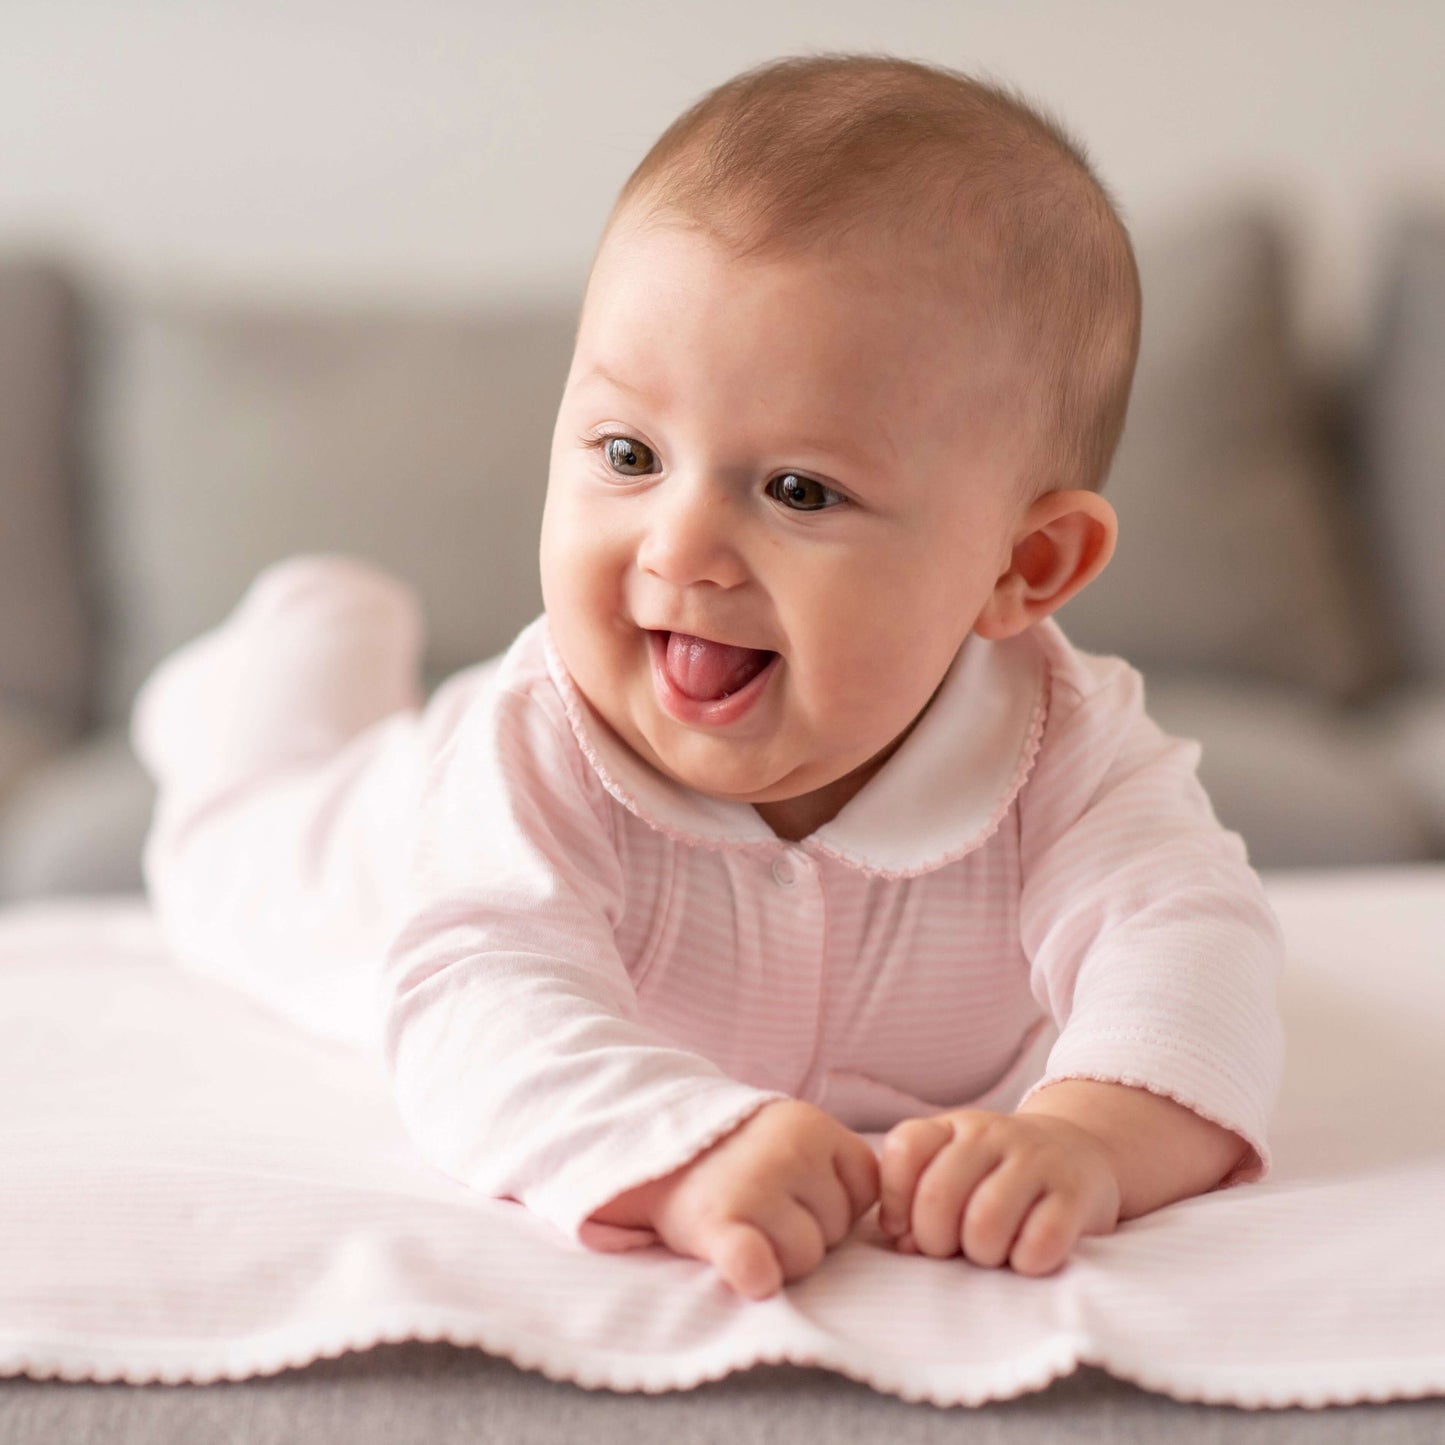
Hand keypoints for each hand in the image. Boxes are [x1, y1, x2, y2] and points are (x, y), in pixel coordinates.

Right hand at [589, 1099, 878, 1299]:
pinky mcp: (716, 1224)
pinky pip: (755, 1261)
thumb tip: (893, 1226)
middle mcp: (789, 1151)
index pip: (865, 1191)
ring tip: (742, 1228)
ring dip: (779, 1256)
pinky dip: (755, 1271)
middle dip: (806, 1231)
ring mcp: (753, 1186)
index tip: (798, 1194)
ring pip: (805, 1257)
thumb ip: (836, 1168)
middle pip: (835, 1229)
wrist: (653, 1152)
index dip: (834, 1203)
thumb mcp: (792, 1138)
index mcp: (813, 1126)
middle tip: (761, 1211)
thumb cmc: (735, 1159)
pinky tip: (746, 1270)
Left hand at [878, 1108, 1120, 1274]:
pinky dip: (1026, 1261)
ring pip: (985, 1222)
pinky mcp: (1074, 1193)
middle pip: (937, 1195)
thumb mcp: (955, 1170)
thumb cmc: (998, 1175)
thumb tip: (901, 1242)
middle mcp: (992, 1134)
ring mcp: (1036, 1160)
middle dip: (934, 1240)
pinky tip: (1027, 1254)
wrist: (1077, 1151)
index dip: (894, 1199)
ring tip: (991, 1251)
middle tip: (951, 1248)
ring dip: (982, 1253)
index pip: (905, 1149)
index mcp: (954, 1126)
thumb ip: (917, 1201)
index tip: (904, 1226)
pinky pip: (1040, 1242)